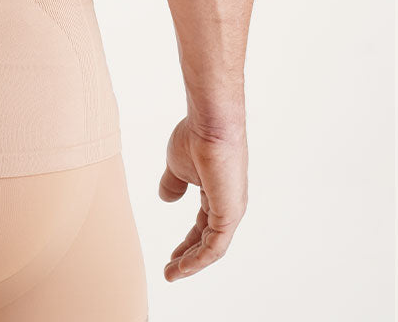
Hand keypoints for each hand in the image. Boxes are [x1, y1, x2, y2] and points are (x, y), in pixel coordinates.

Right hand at [159, 116, 247, 280]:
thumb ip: (173, 183)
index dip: (187, 242)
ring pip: (212, 247)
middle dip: (188, 257)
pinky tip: (183, 266)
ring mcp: (231, 210)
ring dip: (192, 263)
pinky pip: (216, 246)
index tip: (171, 256)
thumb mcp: (176, 164)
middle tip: (171, 270)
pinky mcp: (230, 213)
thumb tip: (166, 198)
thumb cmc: (195, 137)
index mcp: (216, 193)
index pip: (203, 224)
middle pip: (208, 239)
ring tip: (172, 273)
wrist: (209, 123)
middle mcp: (228, 204)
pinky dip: (199, 259)